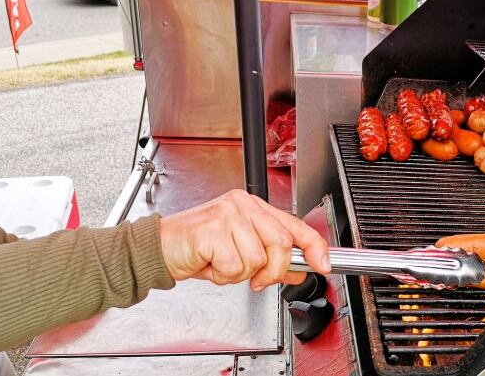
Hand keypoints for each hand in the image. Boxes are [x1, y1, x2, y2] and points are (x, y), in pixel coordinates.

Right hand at [159, 189, 330, 290]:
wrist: (160, 249)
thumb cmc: (198, 248)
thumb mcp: (241, 252)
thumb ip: (272, 258)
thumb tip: (300, 269)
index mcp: (253, 206)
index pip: (294, 225)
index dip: (315, 246)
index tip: (324, 264)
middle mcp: (243, 205)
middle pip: (281, 243)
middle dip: (273, 271)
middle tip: (255, 280)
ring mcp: (228, 214)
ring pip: (258, 258)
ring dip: (240, 274)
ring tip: (222, 265)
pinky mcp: (212, 230)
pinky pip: (235, 266)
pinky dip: (223, 276)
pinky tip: (210, 265)